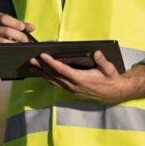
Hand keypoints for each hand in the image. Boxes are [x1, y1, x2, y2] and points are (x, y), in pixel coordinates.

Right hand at [0, 12, 36, 57]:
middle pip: (6, 30)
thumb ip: (21, 25)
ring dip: (14, 45)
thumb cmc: (3, 29)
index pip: (4, 18)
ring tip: (22, 47)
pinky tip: (14, 52)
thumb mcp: (10, 24)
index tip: (23, 27)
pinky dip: (7, 51)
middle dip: (19, 36)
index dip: (15, 23)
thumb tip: (32, 27)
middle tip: (27, 41)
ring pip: (2, 42)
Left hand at [30, 51, 144, 103]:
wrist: (114, 93)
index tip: (42, 56)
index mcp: (81, 79)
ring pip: (53, 81)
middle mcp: (74, 86)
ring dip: (42, 74)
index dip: (51, 63)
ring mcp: (72, 90)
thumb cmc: (111, 79)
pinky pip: (57, 85)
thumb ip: (102, 61)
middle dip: (41, 67)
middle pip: (54, 76)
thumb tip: (96, 52)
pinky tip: (42, 75)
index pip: (62, 70)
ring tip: (32, 67)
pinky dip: (48, 79)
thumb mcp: (109, 69)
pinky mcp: (72, 92)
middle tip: (31, 60)